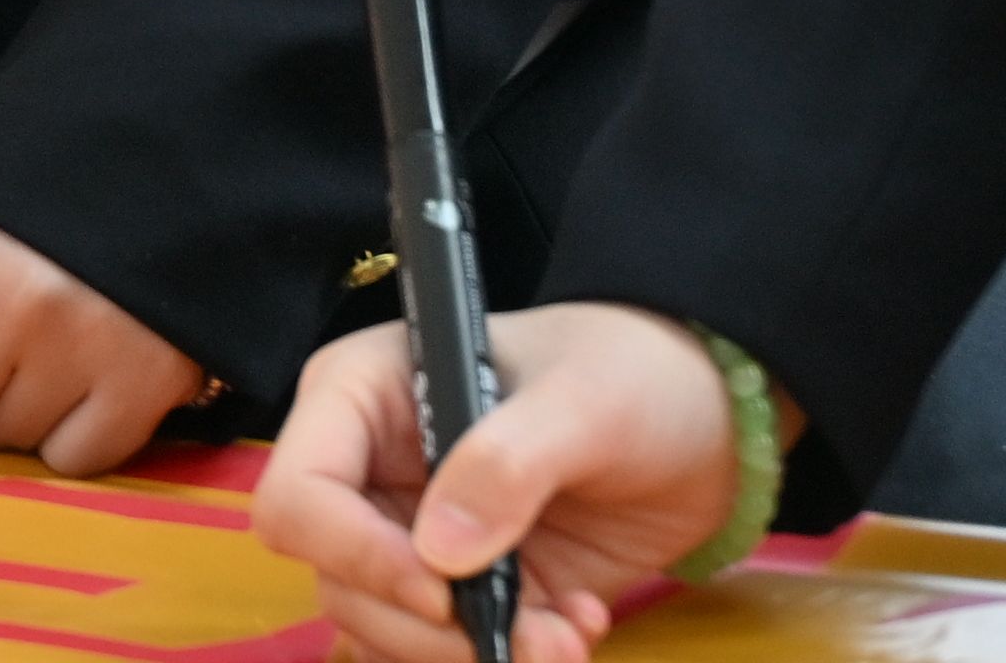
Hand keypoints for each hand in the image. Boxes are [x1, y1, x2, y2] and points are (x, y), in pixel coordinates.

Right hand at [257, 305, 755, 662]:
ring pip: (383, 630)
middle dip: (427, 631)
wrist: (706, 423)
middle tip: (533, 638)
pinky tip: (574, 631)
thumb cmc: (632, 372)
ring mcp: (416, 538)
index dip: (354, 552)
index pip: (299, 493)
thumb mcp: (584, 400)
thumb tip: (441, 554)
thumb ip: (509, 464)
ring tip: (567, 638)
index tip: (442, 593)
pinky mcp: (469, 591)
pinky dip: (505, 660)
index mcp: (361, 398)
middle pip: (337, 581)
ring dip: (470, 656)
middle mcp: (370, 474)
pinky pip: (445, 650)